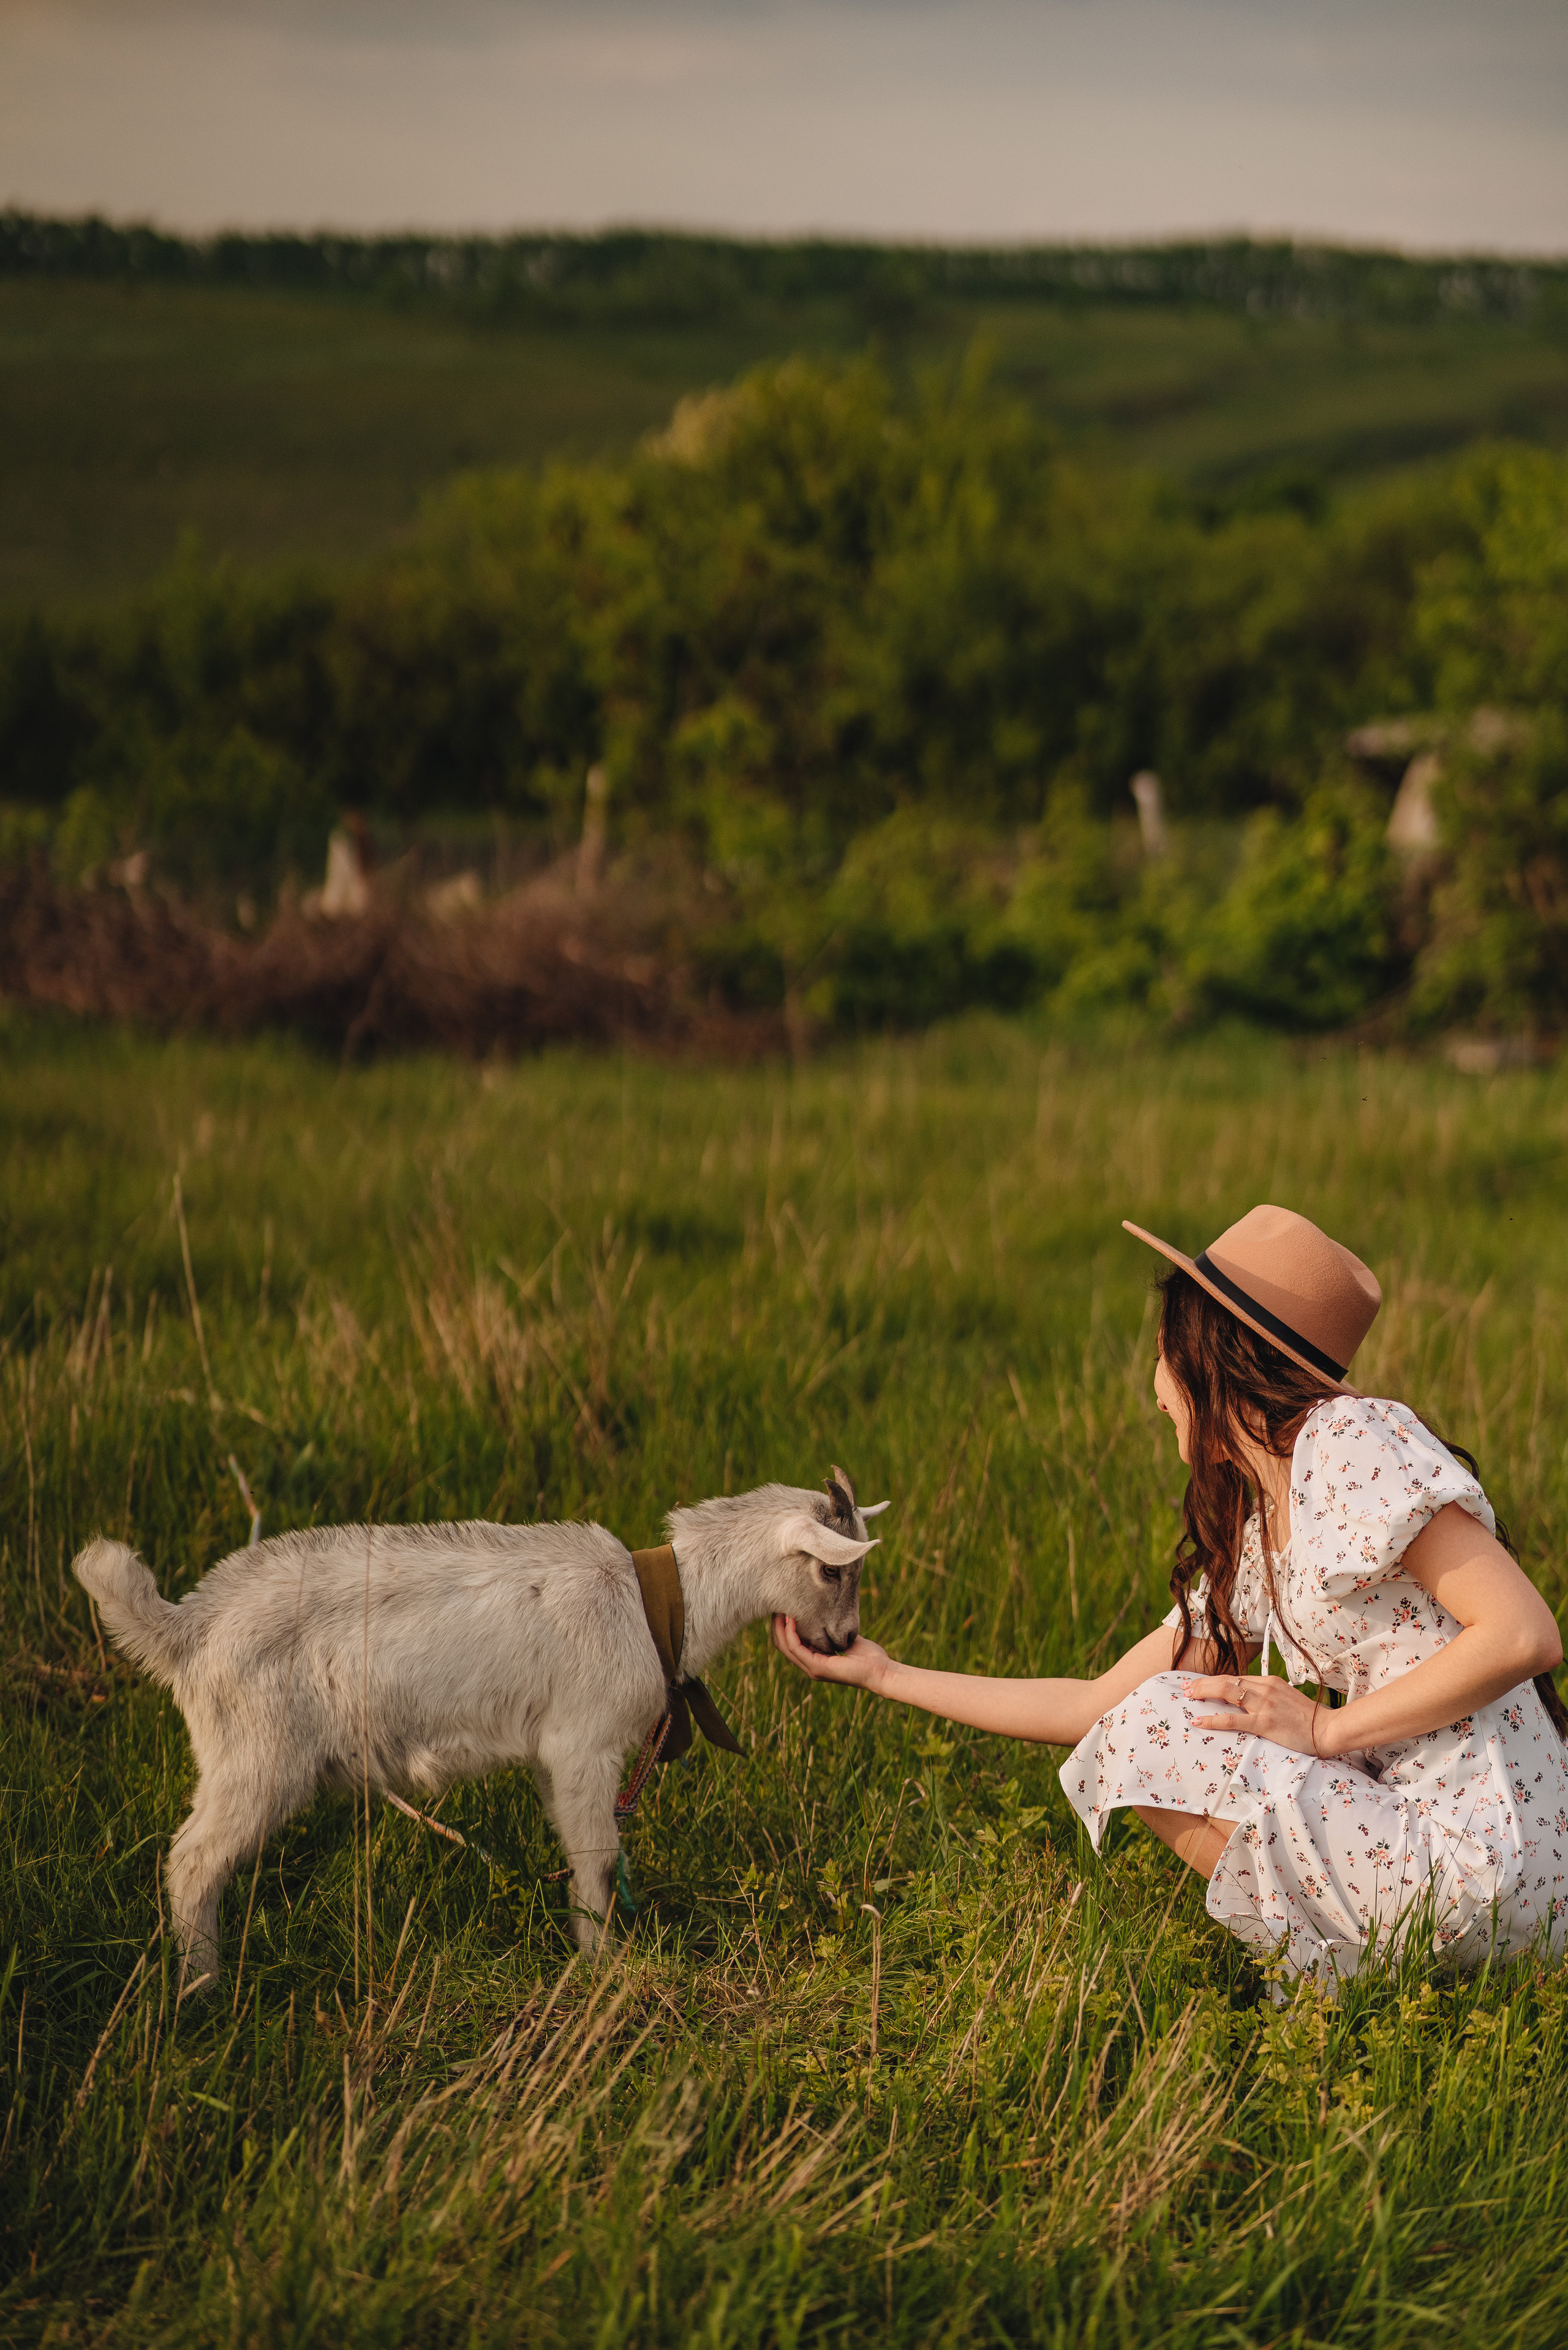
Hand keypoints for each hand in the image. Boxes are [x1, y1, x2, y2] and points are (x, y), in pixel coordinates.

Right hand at [772, 1613, 892, 1691]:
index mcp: (816, 1660)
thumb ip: (834, 1630)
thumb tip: (828, 1612)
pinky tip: (791, 1619)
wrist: (881, 1671)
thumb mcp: (846, 1639)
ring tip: (779, 1610)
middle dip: (777, 1625)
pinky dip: (791, 1633)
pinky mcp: (817, 1667)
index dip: (783, 1627)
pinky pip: (796, 1648)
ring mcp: (812, 1668)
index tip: (784, 1607)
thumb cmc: (869, 1657)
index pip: (790, 1644)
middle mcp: (810, 1666)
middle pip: (783, 1645)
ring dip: (780, 1627)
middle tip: (776, 1606)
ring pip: (785, 1647)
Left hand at [1182, 1672, 1340, 1758]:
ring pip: (1227, 1694)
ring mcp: (1265, 1705)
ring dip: (1204, 1693)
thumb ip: (1267, 1697)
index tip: (1198, 1683)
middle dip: (1203, 1684)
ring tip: (1187, 1697)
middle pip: (1226, 1681)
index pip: (1235, 1678)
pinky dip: (1213, 1719)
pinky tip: (1199, 1720)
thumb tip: (1246, 1700)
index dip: (1214, 1680)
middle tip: (1185, 1688)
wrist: (1328, 1729)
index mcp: (1269, 1682)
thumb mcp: (1285, 1699)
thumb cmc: (1308, 1718)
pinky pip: (1233, 1720)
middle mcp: (1265, 1689)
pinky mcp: (1265, 1723)